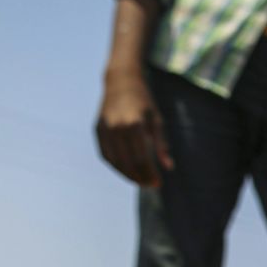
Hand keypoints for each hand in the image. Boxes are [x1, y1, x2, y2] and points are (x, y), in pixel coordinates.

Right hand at [95, 69, 172, 186]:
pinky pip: (105, 154)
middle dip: (140, 178)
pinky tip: (127, 171)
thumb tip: (168, 167)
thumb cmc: (144, 102)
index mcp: (134, 125)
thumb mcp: (157, 120)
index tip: (158, 184)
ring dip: (127, 175)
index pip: (141, 159)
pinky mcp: (97, 129)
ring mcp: (105, 129)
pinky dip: (116, 166)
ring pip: (115, 161)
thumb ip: (162, 145)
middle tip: (151, 185)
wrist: (121, 82)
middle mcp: (117, 128)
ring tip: (140, 181)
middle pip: (128, 163)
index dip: (149, 174)